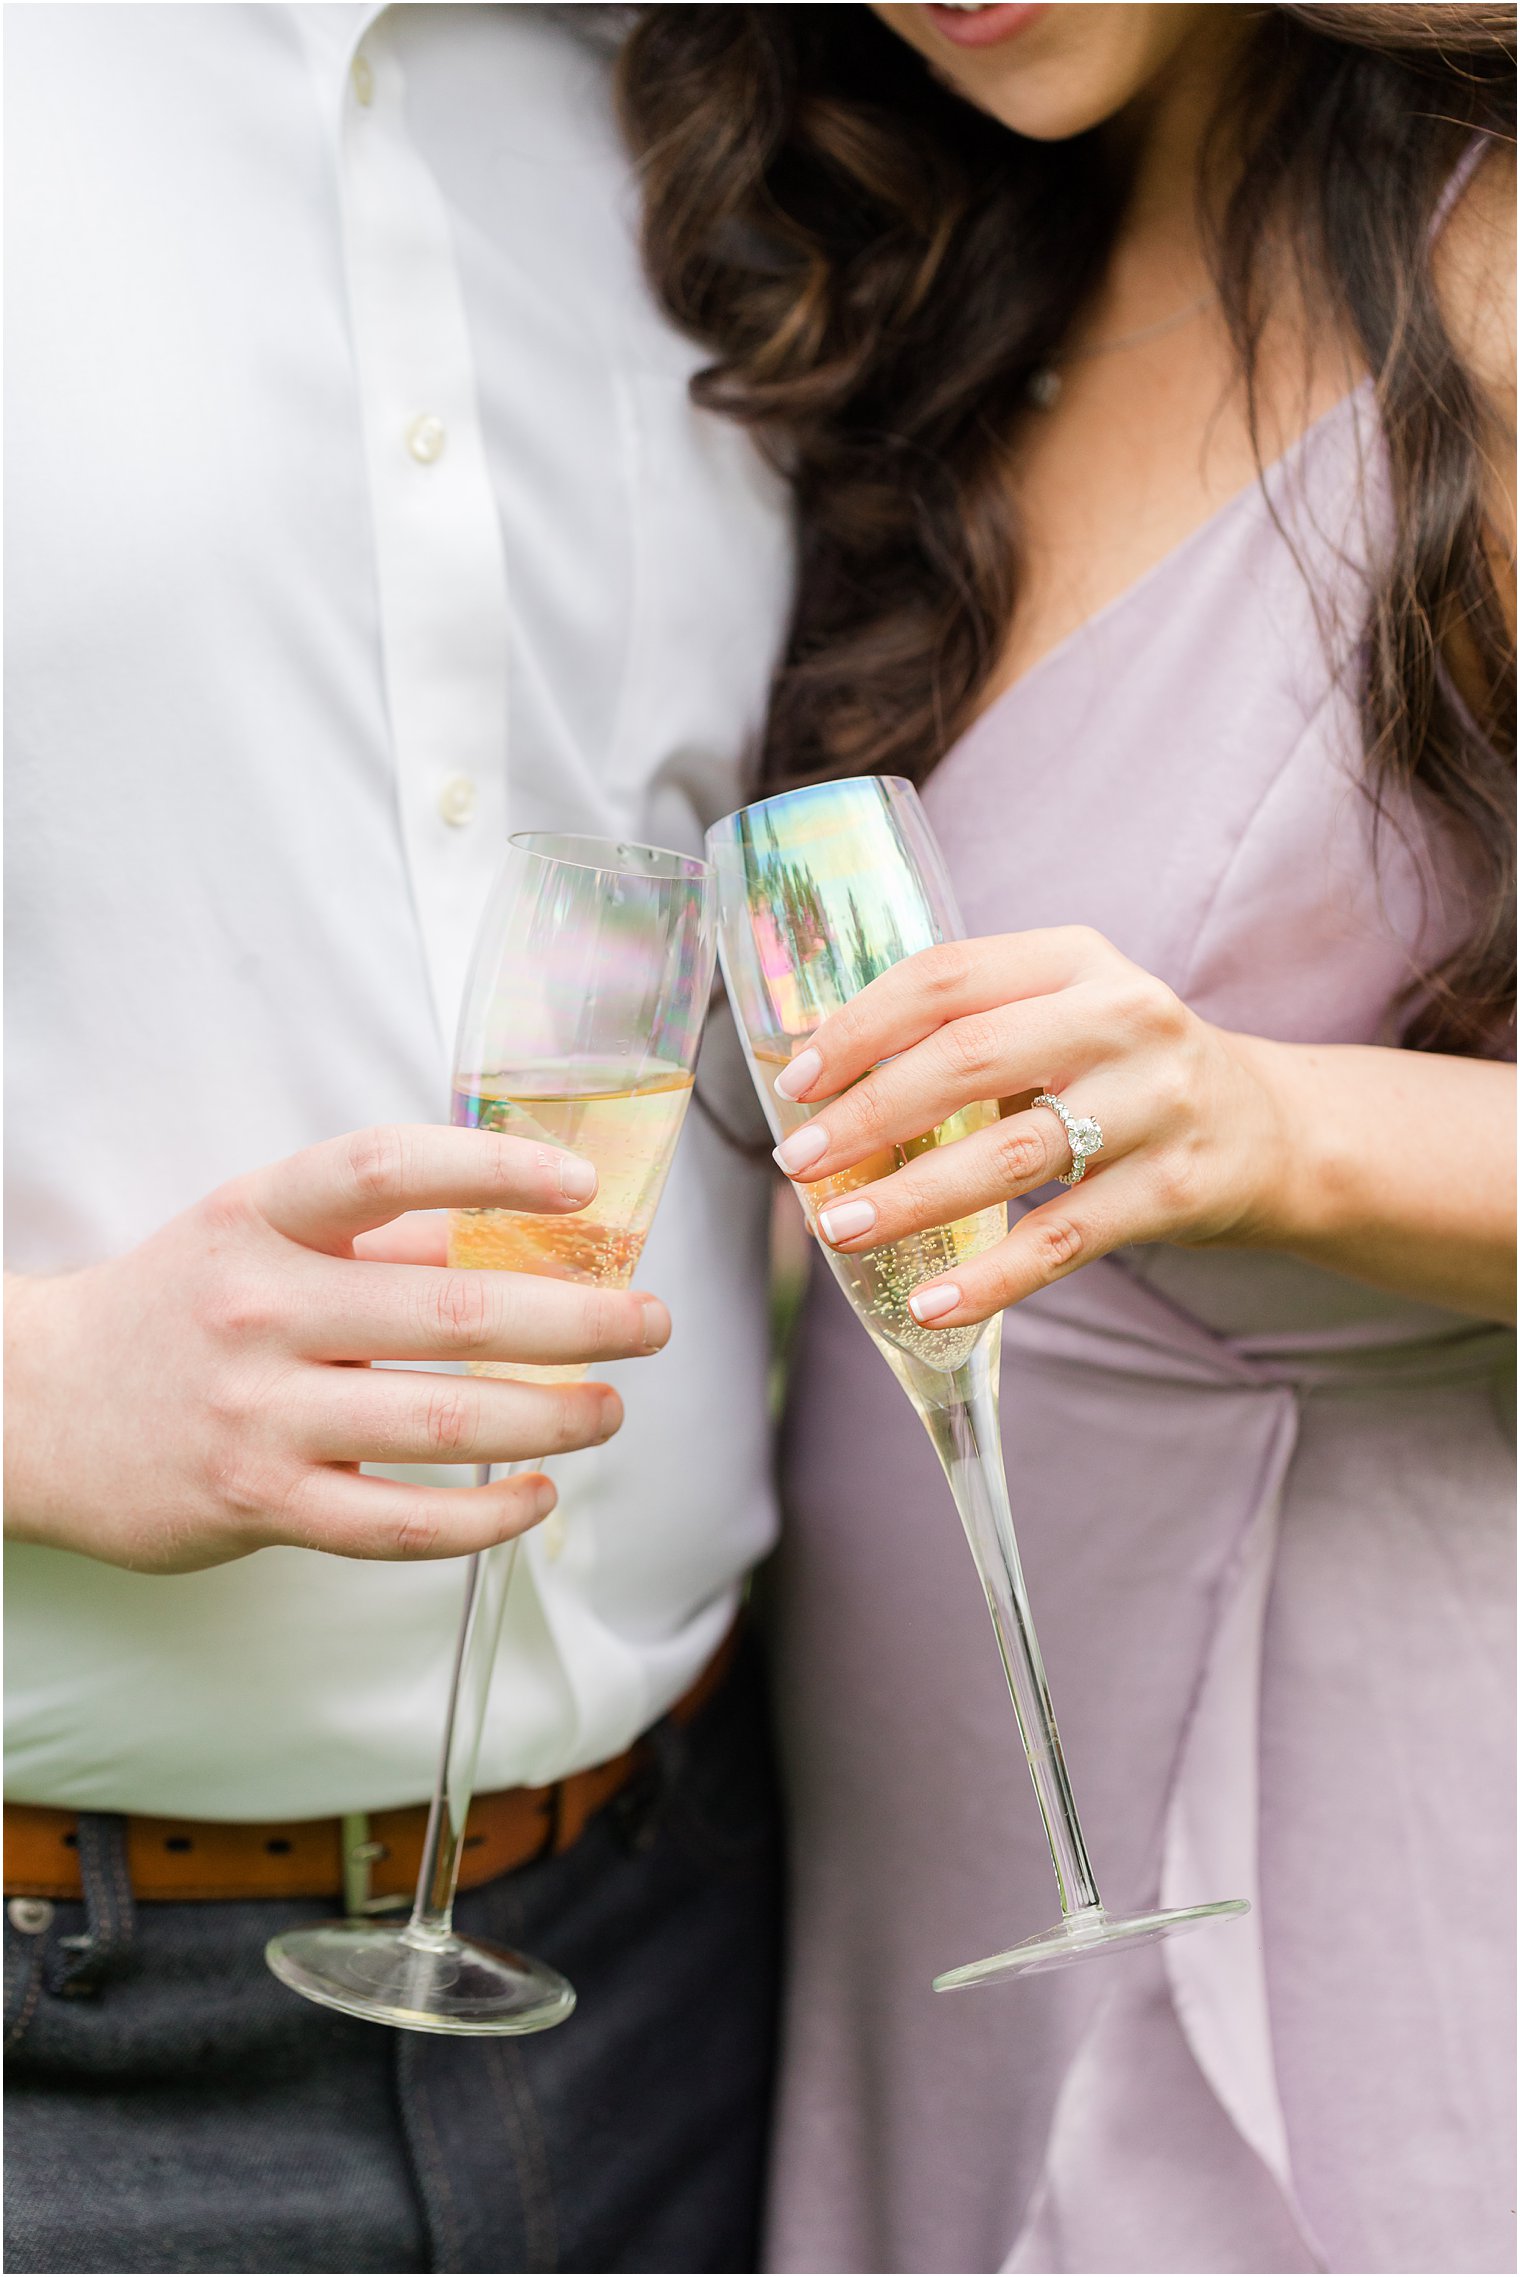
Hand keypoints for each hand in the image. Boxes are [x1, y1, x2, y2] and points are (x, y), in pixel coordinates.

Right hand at [4, 1125, 670, 1572]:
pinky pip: (398, 1521)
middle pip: (450, 1312)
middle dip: (578, 1321)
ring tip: (609, 1408)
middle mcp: (259, 1308)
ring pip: (441, 1423)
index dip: (495, 1171)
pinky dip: (486, 1516)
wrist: (35, 1407)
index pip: (387, 1170)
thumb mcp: (256, 1236)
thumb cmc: (178, 1308)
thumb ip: (378, 1234)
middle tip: (650, 1324)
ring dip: (552, 1417)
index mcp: (261, 1217)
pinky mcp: (257, 1502)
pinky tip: (537, 1497)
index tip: (581, 1188)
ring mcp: (257, 1412)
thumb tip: (525, 1234)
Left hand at [770, 928, 1285, 1327]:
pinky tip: (932, 1304)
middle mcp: (1123, 1016)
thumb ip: (966, 1034)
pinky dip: (993, 1278)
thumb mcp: (1062, 1017)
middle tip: (797, 1162)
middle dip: (869, 1115)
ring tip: (841, 1228)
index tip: (796, 1081)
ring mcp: (1157, 1101)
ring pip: (1012, 1154)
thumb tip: (821, 1091)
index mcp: (1075, 959)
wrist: (1269, 1129)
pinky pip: (1066, 1238)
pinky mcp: (1178, 1186)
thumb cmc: (1123, 1072)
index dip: (860, 1028)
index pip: (947, 977)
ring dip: (913, 1197)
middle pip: (969, 1059)